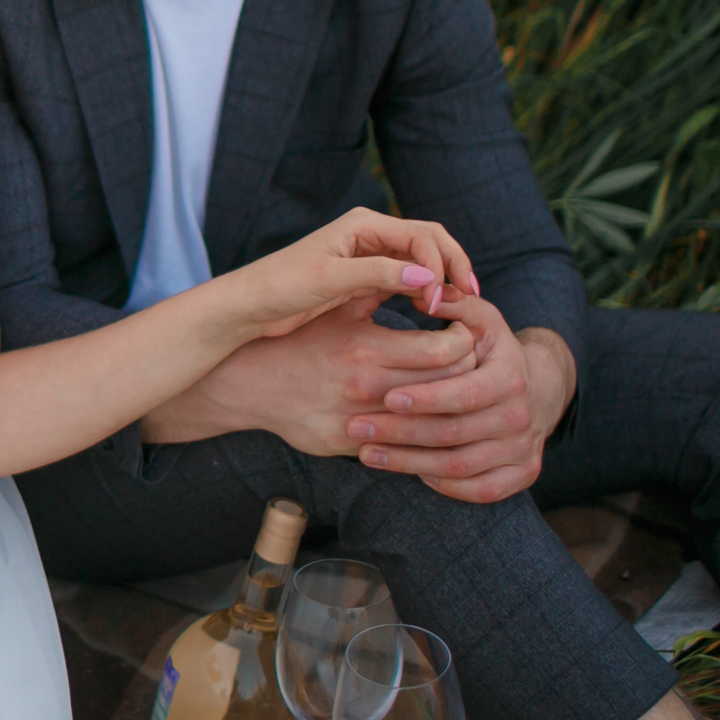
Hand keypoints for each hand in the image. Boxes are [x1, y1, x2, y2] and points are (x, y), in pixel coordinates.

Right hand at [139, 296, 480, 450]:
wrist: (248, 383)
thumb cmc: (301, 338)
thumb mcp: (339, 307)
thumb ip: (383, 290)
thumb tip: (430, 273)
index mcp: (367, 349)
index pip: (446, 351)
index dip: (466, 342)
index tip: (466, 333)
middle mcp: (365, 388)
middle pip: (448, 388)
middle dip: (467, 373)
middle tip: (471, 361)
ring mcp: (357, 422)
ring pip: (430, 422)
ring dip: (449, 405)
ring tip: (454, 389)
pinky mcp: (348, 447)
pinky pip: (401, 446)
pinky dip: (420, 433)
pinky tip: (426, 418)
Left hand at [206, 207, 479, 343]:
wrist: (247, 307)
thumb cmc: (279, 287)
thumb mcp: (328, 280)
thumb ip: (377, 275)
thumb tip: (426, 276)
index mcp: (363, 224)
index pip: (422, 236)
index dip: (439, 267)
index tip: (438, 303)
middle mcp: (369, 234)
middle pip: (430, 242)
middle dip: (453, 267)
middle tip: (472, 299)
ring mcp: (368, 256)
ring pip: (421, 261)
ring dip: (442, 280)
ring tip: (458, 309)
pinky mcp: (364, 279)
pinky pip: (406, 280)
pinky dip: (424, 292)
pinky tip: (433, 313)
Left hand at [346, 294, 574, 502]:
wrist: (540, 388)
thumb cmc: (492, 350)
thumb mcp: (481, 321)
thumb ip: (454, 304)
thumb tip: (425, 294)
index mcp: (510, 377)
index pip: (463, 393)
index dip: (425, 398)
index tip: (385, 397)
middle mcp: (520, 416)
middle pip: (454, 433)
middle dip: (401, 433)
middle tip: (356, 428)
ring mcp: (523, 449)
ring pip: (460, 466)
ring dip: (409, 463)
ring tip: (366, 453)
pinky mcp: (523, 474)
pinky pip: (481, 489)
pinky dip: (445, 486)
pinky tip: (410, 472)